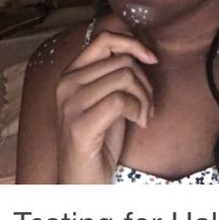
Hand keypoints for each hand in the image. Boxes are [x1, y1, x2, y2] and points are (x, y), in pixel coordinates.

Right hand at [55, 30, 156, 184]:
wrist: (82, 180)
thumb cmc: (98, 139)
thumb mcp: (105, 98)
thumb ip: (114, 73)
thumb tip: (141, 50)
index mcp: (71, 74)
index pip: (104, 39)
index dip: (133, 44)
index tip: (152, 59)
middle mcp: (66, 84)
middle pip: (122, 61)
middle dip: (145, 81)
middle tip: (148, 105)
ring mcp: (70, 104)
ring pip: (124, 77)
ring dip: (145, 98)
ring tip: (144, 116)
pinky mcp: (80, 125)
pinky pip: (120, 100)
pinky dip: (138, 110)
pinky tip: (139, 124)